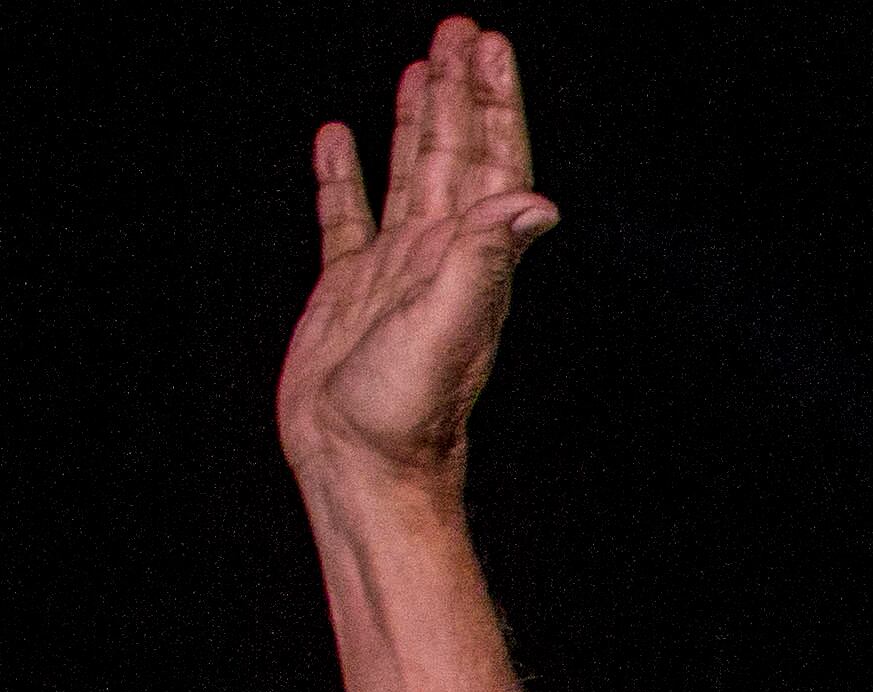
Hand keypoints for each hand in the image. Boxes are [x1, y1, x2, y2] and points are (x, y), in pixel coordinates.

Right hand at [278, 21, 559, 500]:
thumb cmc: (407, 413)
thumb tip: (536, 202)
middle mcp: (439, 257)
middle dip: (460, 92)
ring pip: (408, 174)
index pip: (490, 162)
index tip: (490, 46)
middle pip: (454, 154)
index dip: (494, 104)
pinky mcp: (347, 290)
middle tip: (460, 28)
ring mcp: (393, 271)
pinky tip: (336, 136)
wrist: (361, 467)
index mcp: (468, 258)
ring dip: (417, 120)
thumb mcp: (449, 325)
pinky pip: (344, 216)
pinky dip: (343, 174)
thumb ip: (485, 260)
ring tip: (419, 67)